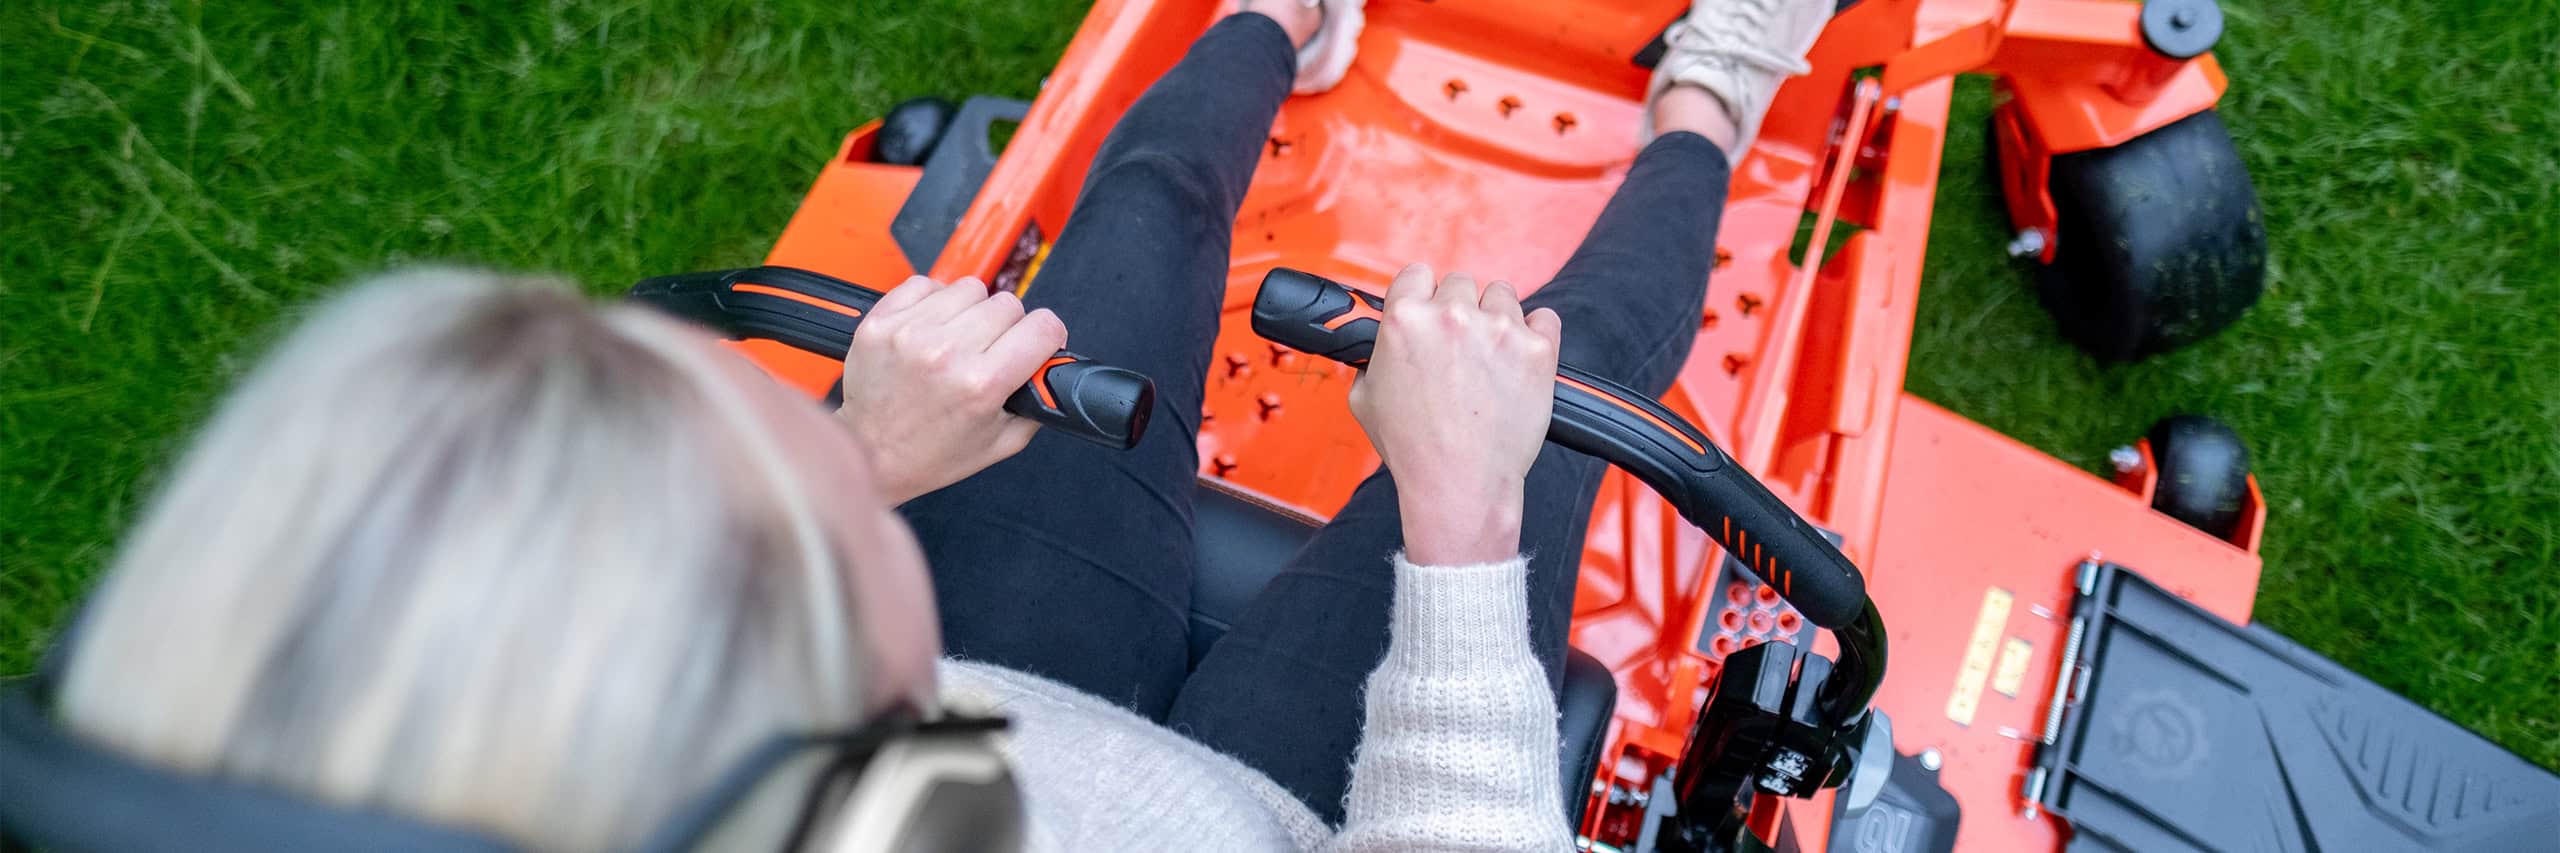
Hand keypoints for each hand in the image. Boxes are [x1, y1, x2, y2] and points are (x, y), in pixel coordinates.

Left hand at [837, 276, 1066, 503]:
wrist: (870, 455)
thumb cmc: (930, 453)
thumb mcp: (1002, 442)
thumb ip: (1037, 401)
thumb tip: (1053, 365)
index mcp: (981, 384)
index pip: (1043, 326)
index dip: (1048, 335)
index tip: (1038, 342)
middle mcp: (946, 352)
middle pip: (1008, 303)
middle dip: (1008, 327)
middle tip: (990, 351)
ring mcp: (910, 332)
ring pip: (969, 288)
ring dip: (971, 310)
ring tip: (957, 339)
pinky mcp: (882, 321)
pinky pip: (926, 284)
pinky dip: (934, 302)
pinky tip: (930, 329)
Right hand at [1348, 264, 1562, 565]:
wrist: (1460, 483)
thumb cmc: (1413, 448)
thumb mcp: (1364, 399)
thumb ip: (1372, 358)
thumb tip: (1382, 345)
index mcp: (1406, 319)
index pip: (1417, 274)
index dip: (1422, 295)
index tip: (1429, 315)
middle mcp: (1452, 314)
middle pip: (1461, 283)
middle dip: (1460, 310)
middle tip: (1460, 350)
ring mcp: (1499, 329)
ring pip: (1503, 295)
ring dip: (1497, 319)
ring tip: (1491, 359)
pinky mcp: (1537, 350)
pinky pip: (1545, 318)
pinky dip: (1537, 333)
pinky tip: (1521, 359)